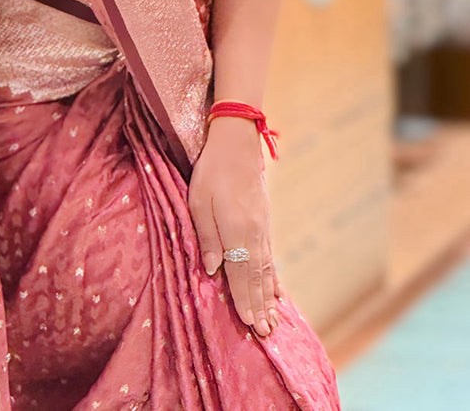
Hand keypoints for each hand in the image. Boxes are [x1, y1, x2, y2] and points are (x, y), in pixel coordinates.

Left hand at [188, 117, 279, 337]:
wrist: (237, 142)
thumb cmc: (211, 170)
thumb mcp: (198, 201)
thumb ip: (207, 237)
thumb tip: (213, 271)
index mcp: (236, 230)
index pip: (239, 274)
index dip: (244, 300)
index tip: (250, 325)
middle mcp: (254, 234)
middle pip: (256, 277)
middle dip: (260, 306)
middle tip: (266, 335)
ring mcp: (262, 228)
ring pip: (266, 269)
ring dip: (269, 296)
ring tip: (273, 321)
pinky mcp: (264, 222)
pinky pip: (270, 257)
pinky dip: (274, 277)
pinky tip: (277, 291)